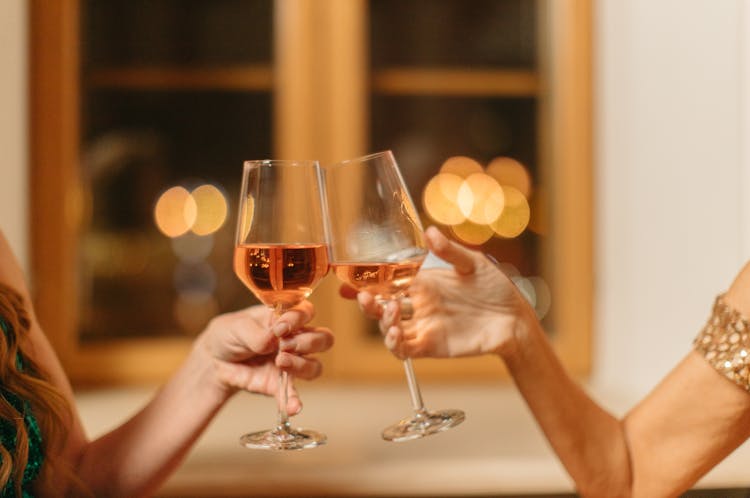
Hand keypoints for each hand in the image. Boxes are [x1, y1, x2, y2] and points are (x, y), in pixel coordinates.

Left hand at [195, 300, 332, 413]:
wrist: (213, 360)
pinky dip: (295, 401)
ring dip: (302, 365)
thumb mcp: (236, 327)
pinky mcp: (280, 385)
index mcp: (285, 318)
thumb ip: (255, 333)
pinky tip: (293, 407)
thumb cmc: (229, 334)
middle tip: (284, 345)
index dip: (298, 318)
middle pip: (323, 339)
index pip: (307, 312)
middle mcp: (294, 339)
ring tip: (279, 362)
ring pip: (315, 366)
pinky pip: (293, 394)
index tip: (280, 327)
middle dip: (308, 342)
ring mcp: (290, 363)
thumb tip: (271, 340)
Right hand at [342, 226, 534, 359]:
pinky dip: (394, 343)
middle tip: (362, 296)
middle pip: (382, 305)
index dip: (367, 279)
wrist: (515, 319)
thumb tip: (430, 232)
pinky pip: (404, 348)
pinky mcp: (431, 346)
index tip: (349, 278)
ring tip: (389, 312)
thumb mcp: (473, 264)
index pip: (388, 280)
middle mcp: (419, 305)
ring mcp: (423, 326)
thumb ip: (450, 251)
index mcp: (424, 283)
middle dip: (366, 302)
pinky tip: (394, 333)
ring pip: (389, 328)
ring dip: (382, 322)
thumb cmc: (496, 288)